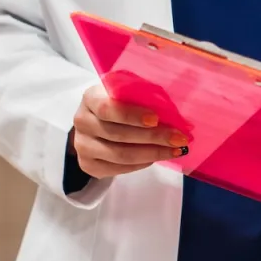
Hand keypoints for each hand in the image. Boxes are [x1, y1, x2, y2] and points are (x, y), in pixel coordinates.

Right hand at [71, 85, 188, 178]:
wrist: (98, 120)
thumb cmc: (121, 101)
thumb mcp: (129, 91)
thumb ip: (144, 96)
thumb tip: (173, 113)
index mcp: (91, 97)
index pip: (108, 108)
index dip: (132, 115)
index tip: (155, 119)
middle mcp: (82, 121)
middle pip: (117, 134)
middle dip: (153, 138)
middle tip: (179, 139)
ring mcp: (82, 145)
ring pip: (120, 155)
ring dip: (152, 153)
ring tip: (176, 150)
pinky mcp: (88, 165)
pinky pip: (118, 168)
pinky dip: (142, 164)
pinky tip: (158, 157)